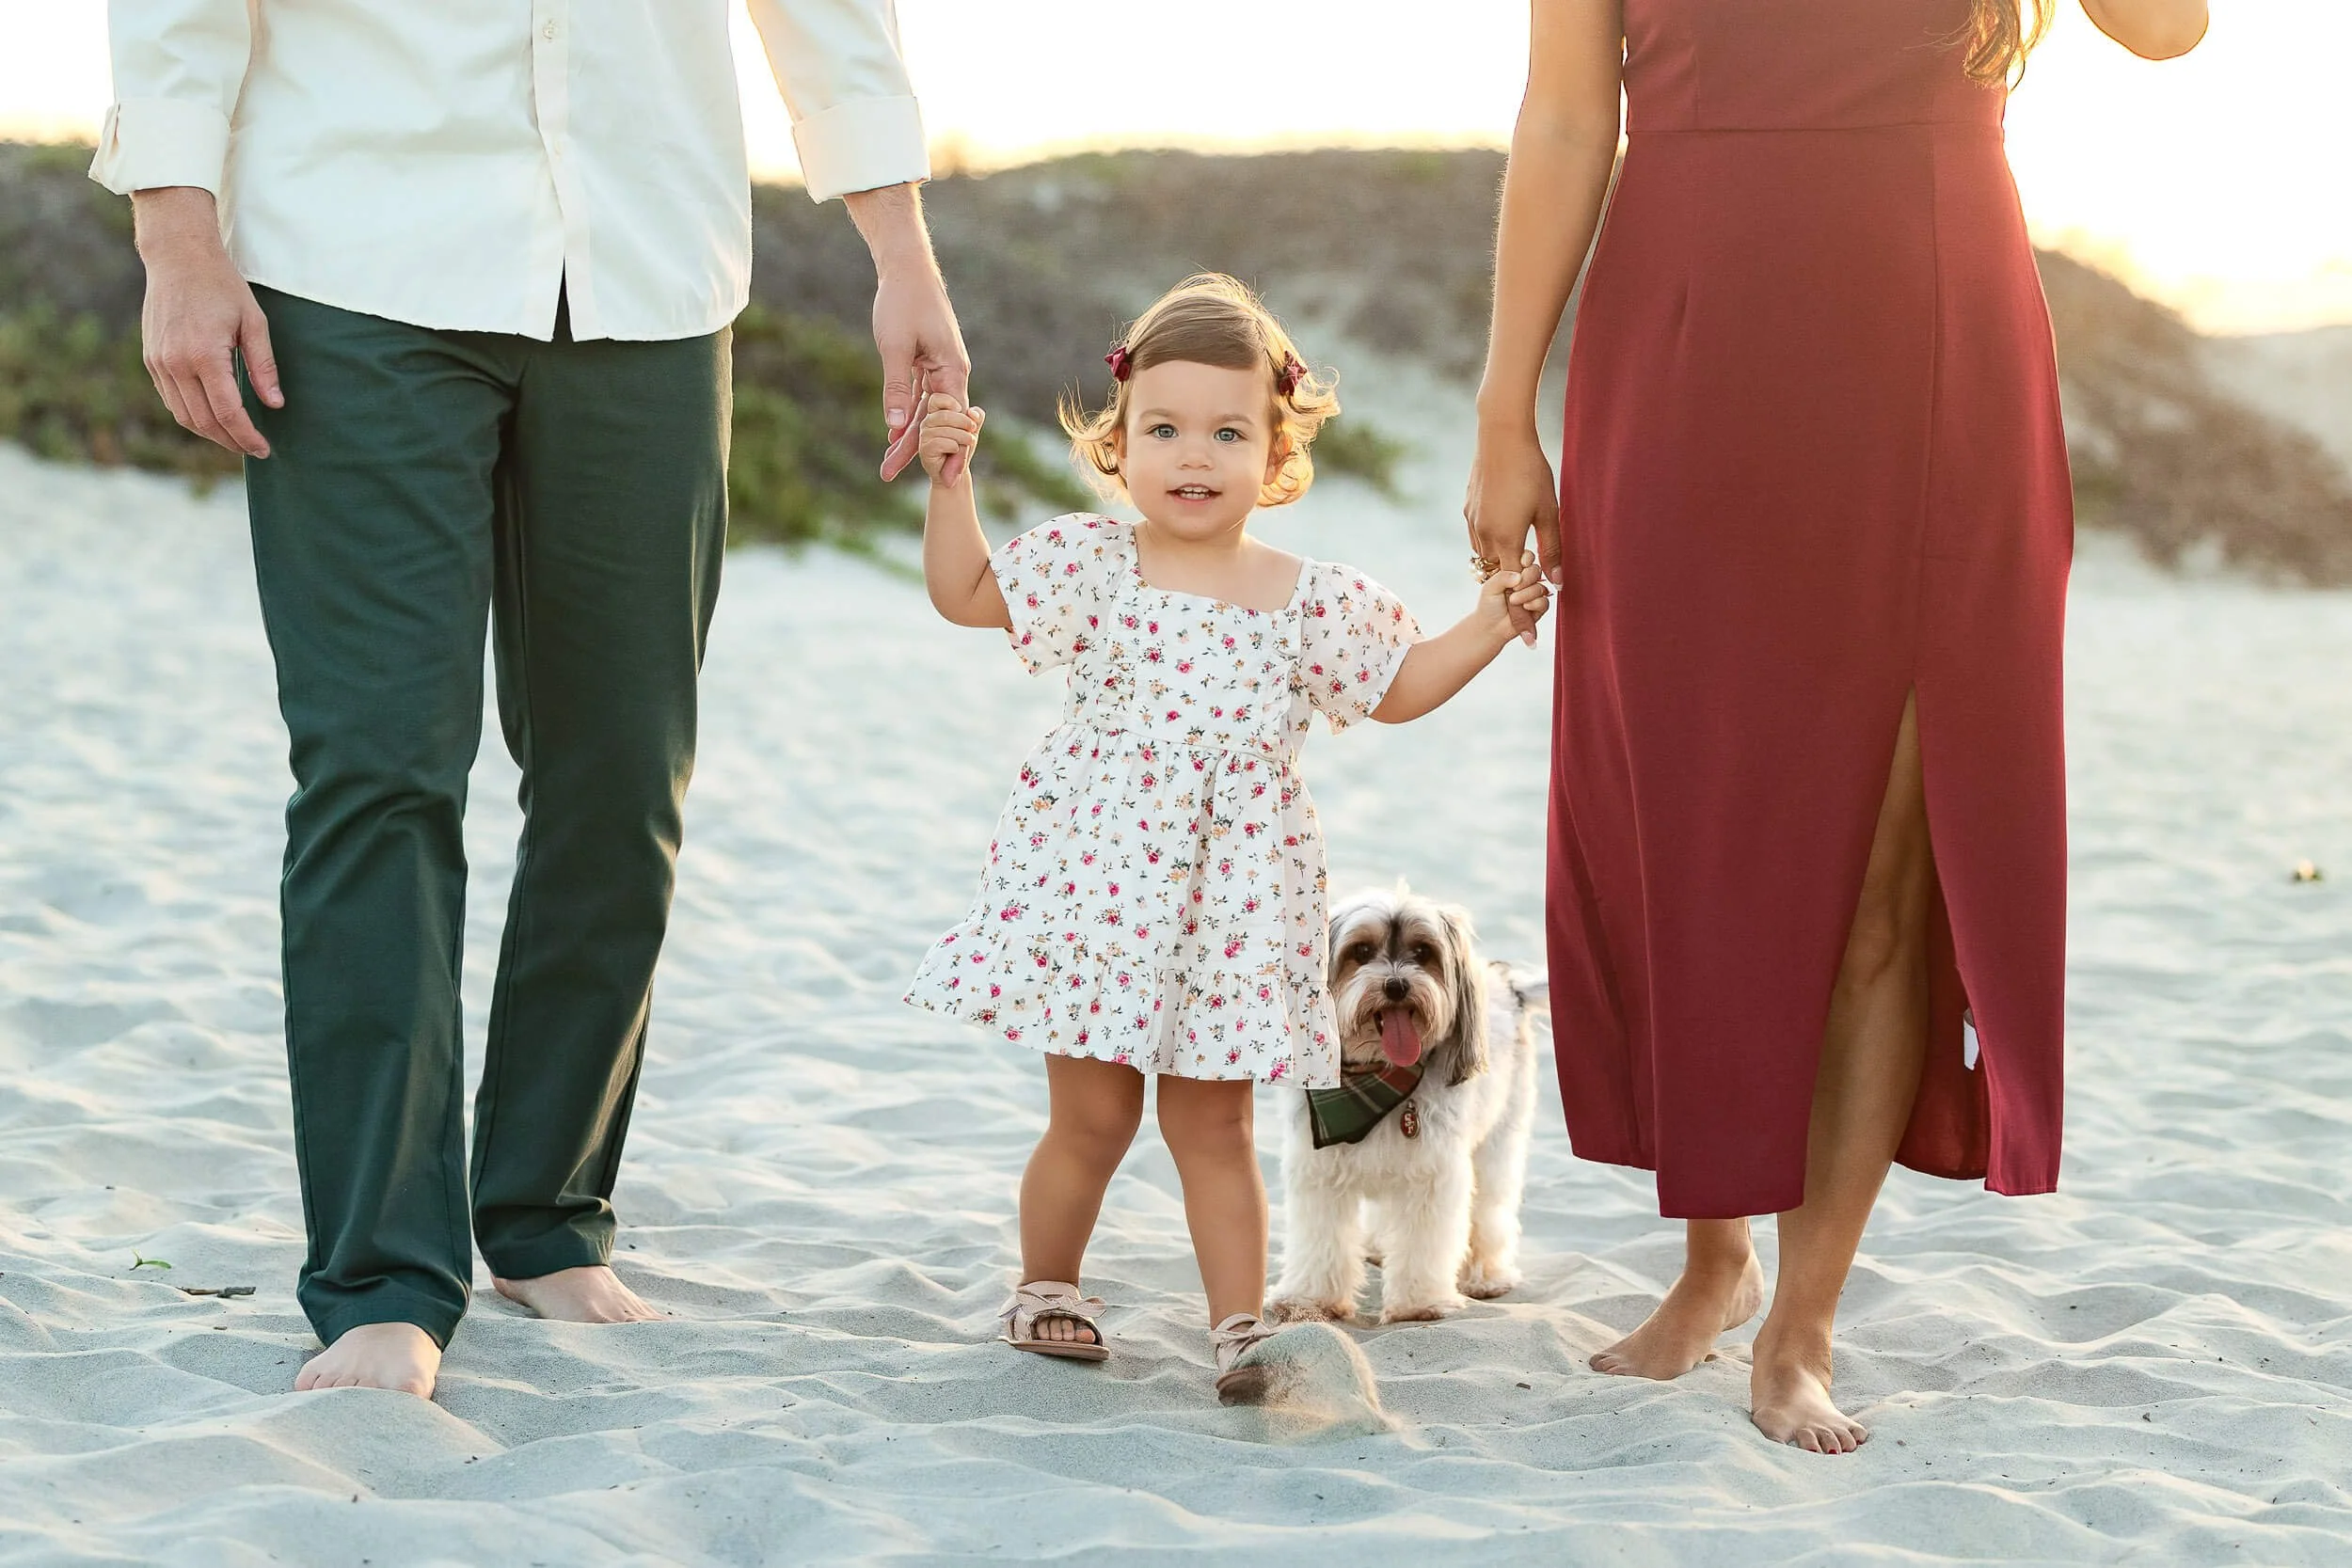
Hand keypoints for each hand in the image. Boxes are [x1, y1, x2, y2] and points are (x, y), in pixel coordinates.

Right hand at [132, 187, 281, 457]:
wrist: (178, 257)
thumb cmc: (222, 286)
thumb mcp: (254, 322)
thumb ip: (263, 366)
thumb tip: (275, 404)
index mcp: (204, 355)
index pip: (228, 412)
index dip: (247, 437)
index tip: (264, 450)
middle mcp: (176, 363)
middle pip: (204, 421)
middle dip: (231, 441)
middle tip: (254, 449)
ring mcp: (158, 362)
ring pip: (184, 415)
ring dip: (210, 434)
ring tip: (235, 438)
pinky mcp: (151, 359)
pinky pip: (171, 400)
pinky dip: (192, 415)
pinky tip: (212, 417)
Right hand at [919, 393, 984, 485]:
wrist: (956, 472)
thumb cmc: (962, 447)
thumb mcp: (972, 429)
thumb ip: (976, 416)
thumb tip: (972, 413)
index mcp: (936, 412)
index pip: (938, 398)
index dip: (952, 403)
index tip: (961, 411)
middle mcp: (927, 422)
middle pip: (946, 414)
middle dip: (965, 423)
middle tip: (972, 432)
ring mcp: (924, 435)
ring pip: (947, 430)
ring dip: (963, 438)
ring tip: (966, 444)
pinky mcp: (925, 449)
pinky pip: (943, 443)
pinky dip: (955, 448)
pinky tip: (954, 452)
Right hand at [1464, 423, 1561, 639]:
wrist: (1500, 436)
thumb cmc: (1531, 471)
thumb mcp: (1549, 512)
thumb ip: (1553, 548)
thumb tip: (1557, 581)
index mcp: (1506, 540)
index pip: (1513, 591)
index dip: (1521, 618)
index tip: (1528, 642)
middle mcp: (1484, 536)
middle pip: (1496, 577)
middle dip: (1510, 591)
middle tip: (1527, 602)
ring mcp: (1472, 522)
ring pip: (1485, 556)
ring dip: (1500, 565)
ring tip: (1516, 567)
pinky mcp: (1468, 509)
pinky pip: (1478, 537)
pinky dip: (1491, 545)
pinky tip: (1503, 534)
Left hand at [1476, 551, 1551, 648]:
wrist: (1491, 627)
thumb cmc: (1489, 606)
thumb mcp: (1490, 587)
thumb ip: (1503, 577)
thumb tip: (1519, 575)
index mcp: (1514, 570)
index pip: (1526, 557)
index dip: (1527, 558)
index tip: (1522, 564)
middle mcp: (1525, 580)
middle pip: (1536, 570)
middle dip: (1527, 579)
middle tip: (1514, 588)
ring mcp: (1533, 593)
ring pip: (1541, 587)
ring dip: (1527, 594)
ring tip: (1513, 601)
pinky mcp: (1538, 607)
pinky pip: (1545, 602)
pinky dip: (1535, 604)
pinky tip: (1525, 608)